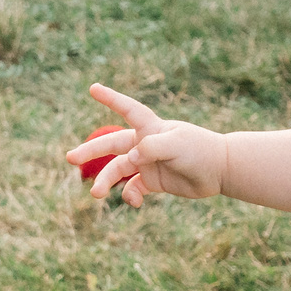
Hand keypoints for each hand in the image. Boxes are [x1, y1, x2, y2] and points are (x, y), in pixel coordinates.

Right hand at [64, 83, 228, 206]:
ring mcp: (148, 163)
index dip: (110, 99)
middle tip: (69, 158)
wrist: (221, 171)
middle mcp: (145, 144)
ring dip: (106, 182)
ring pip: (119, 171)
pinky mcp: (154, 181)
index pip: (127, 109)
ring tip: (95, 195)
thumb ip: (150, 149)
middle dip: (90, 151)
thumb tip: (129, 160)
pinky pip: (134, 188)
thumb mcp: (176, 145)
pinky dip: (130, 196)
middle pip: (112, 145)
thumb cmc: (200, 150)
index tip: (92, 88)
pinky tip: (134, 202)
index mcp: (150, 128)